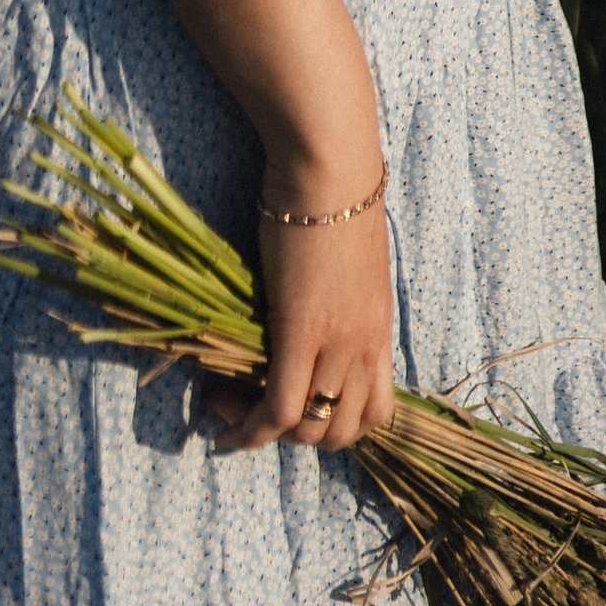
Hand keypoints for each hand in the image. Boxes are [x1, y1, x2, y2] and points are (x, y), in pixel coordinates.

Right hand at [218, 198, 395, 454]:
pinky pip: (279, 407)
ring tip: (231, 410)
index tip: (297, 412)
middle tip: (256, 411)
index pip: (376, 412)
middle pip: (343, 431)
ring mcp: (338, 341)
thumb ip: (339, 296)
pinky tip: (225, 426)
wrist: (329, 166)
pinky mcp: (301, 330)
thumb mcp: (351, 261)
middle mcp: (365, 344)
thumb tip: (311, 306)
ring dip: (269, 436)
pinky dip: (251, 429)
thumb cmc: (335, 195)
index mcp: (380, 328)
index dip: (336, 426)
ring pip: (311, 429)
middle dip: (298, 439)